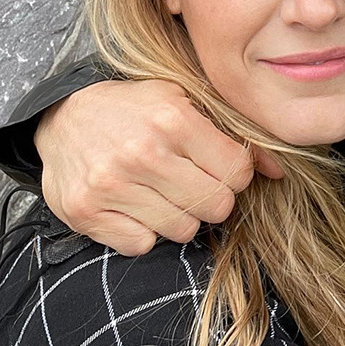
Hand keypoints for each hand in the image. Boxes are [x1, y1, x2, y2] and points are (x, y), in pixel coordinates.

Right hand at [35, 79, 283, 255]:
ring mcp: (112, 184)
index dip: (237, 172)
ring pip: (183, 230)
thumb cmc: (137, 107)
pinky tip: (137, 204)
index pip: (236, 170)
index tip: (222, 166)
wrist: (65, 113)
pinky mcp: (87, 212)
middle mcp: (143, 152)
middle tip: (195, 181)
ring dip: (181, 215)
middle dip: (214, 197)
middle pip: (215, 205)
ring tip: (165, 190)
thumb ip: (233, 131)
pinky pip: (143, 245)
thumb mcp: (185, 100)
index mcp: (172, 118)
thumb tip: (279, 171)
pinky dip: (145, 230)